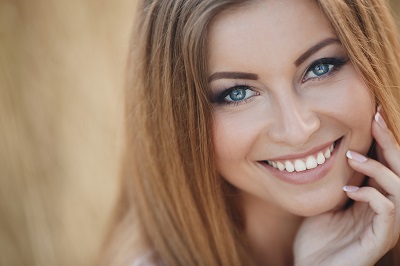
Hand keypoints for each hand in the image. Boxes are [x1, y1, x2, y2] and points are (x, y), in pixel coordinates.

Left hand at [294, 111, 399, 265]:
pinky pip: (388, 210)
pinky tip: (348, 190)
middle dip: (389, 143)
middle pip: (399, 171)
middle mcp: (385, 210)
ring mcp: (384, 225)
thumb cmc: (317, 240)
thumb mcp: (327, 203)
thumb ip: (338, 181)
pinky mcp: (380, 239)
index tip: (374, 115)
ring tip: (353, 157)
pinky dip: (371, 194)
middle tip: (376, 118)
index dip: (383, 141)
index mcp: (374, 201)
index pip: (386, 165)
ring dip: (379, 168)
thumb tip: (335, 153)